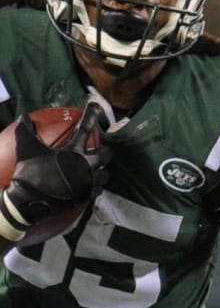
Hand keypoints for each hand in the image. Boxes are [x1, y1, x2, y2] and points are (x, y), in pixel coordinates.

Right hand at [0, 101, 109, 241]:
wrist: (32, 202)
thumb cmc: (30, 172)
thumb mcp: (27, 148)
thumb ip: (27, 131)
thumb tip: (24, 117)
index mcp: (74, 151)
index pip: (85, 128)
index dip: (91, 115)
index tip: (97, 106)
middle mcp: (87, 166)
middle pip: (106, 154)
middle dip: (104, 150)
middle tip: (98, 149)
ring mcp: (89, 182)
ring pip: (105, 174)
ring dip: (102, 169)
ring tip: (95, 167)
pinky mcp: (88, 196)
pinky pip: (99, 189)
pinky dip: (96, 185)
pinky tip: (90, 183)